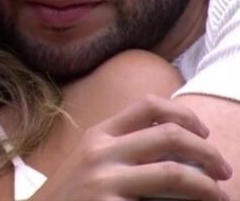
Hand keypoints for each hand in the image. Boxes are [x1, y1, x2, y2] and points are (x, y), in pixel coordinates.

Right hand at [34, 95, 231, 200]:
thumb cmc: (73, 193)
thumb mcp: (90, 158)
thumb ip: (122, 144)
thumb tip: (175, 140)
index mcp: (99, 134)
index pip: (148, 105)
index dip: (183, 114)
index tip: (203, 132)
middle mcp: (102, 152)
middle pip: (170, 136)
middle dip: (208, 151)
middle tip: (223, 170)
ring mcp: (107, 182)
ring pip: (175, 173)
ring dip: (209, 186)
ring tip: (220, 196)